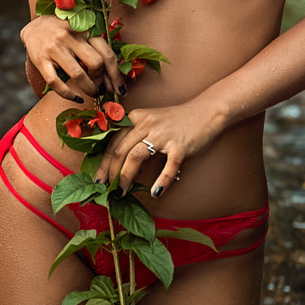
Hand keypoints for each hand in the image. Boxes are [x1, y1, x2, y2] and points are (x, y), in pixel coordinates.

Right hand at [19, 14, 124, 102]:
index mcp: (85, 28)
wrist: (34, 27)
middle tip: (101, 88)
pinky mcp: (40, 60)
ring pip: (78, 75)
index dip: (116, 75)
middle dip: (101, 80)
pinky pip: (56, 83)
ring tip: (92, 93)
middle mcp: (70, 36)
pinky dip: (68, 94)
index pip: (107, 54)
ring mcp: (54, 48)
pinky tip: (76, 97)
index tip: (120, 90)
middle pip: (95, 63)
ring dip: (89, 89)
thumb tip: (111, 80)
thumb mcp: (82, 32)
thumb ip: (96, 49)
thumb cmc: (64, 32)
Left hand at [93, 100, 221, 196]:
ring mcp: (163, 134)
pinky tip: (155, 192)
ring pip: (136, 156)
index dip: (103, 163)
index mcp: (135, 118)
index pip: (112, 142)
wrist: (206, 111)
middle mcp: (145, 124)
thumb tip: (120, 166)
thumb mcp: (150, 123)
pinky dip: (161, 181)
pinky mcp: (181, 145)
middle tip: (106, 190)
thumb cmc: (176, 121)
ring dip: (125, 177)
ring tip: (122, 193)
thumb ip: (135, 139)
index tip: (97, 179)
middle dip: (110, 173)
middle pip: (119, 150)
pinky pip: (169, 166)